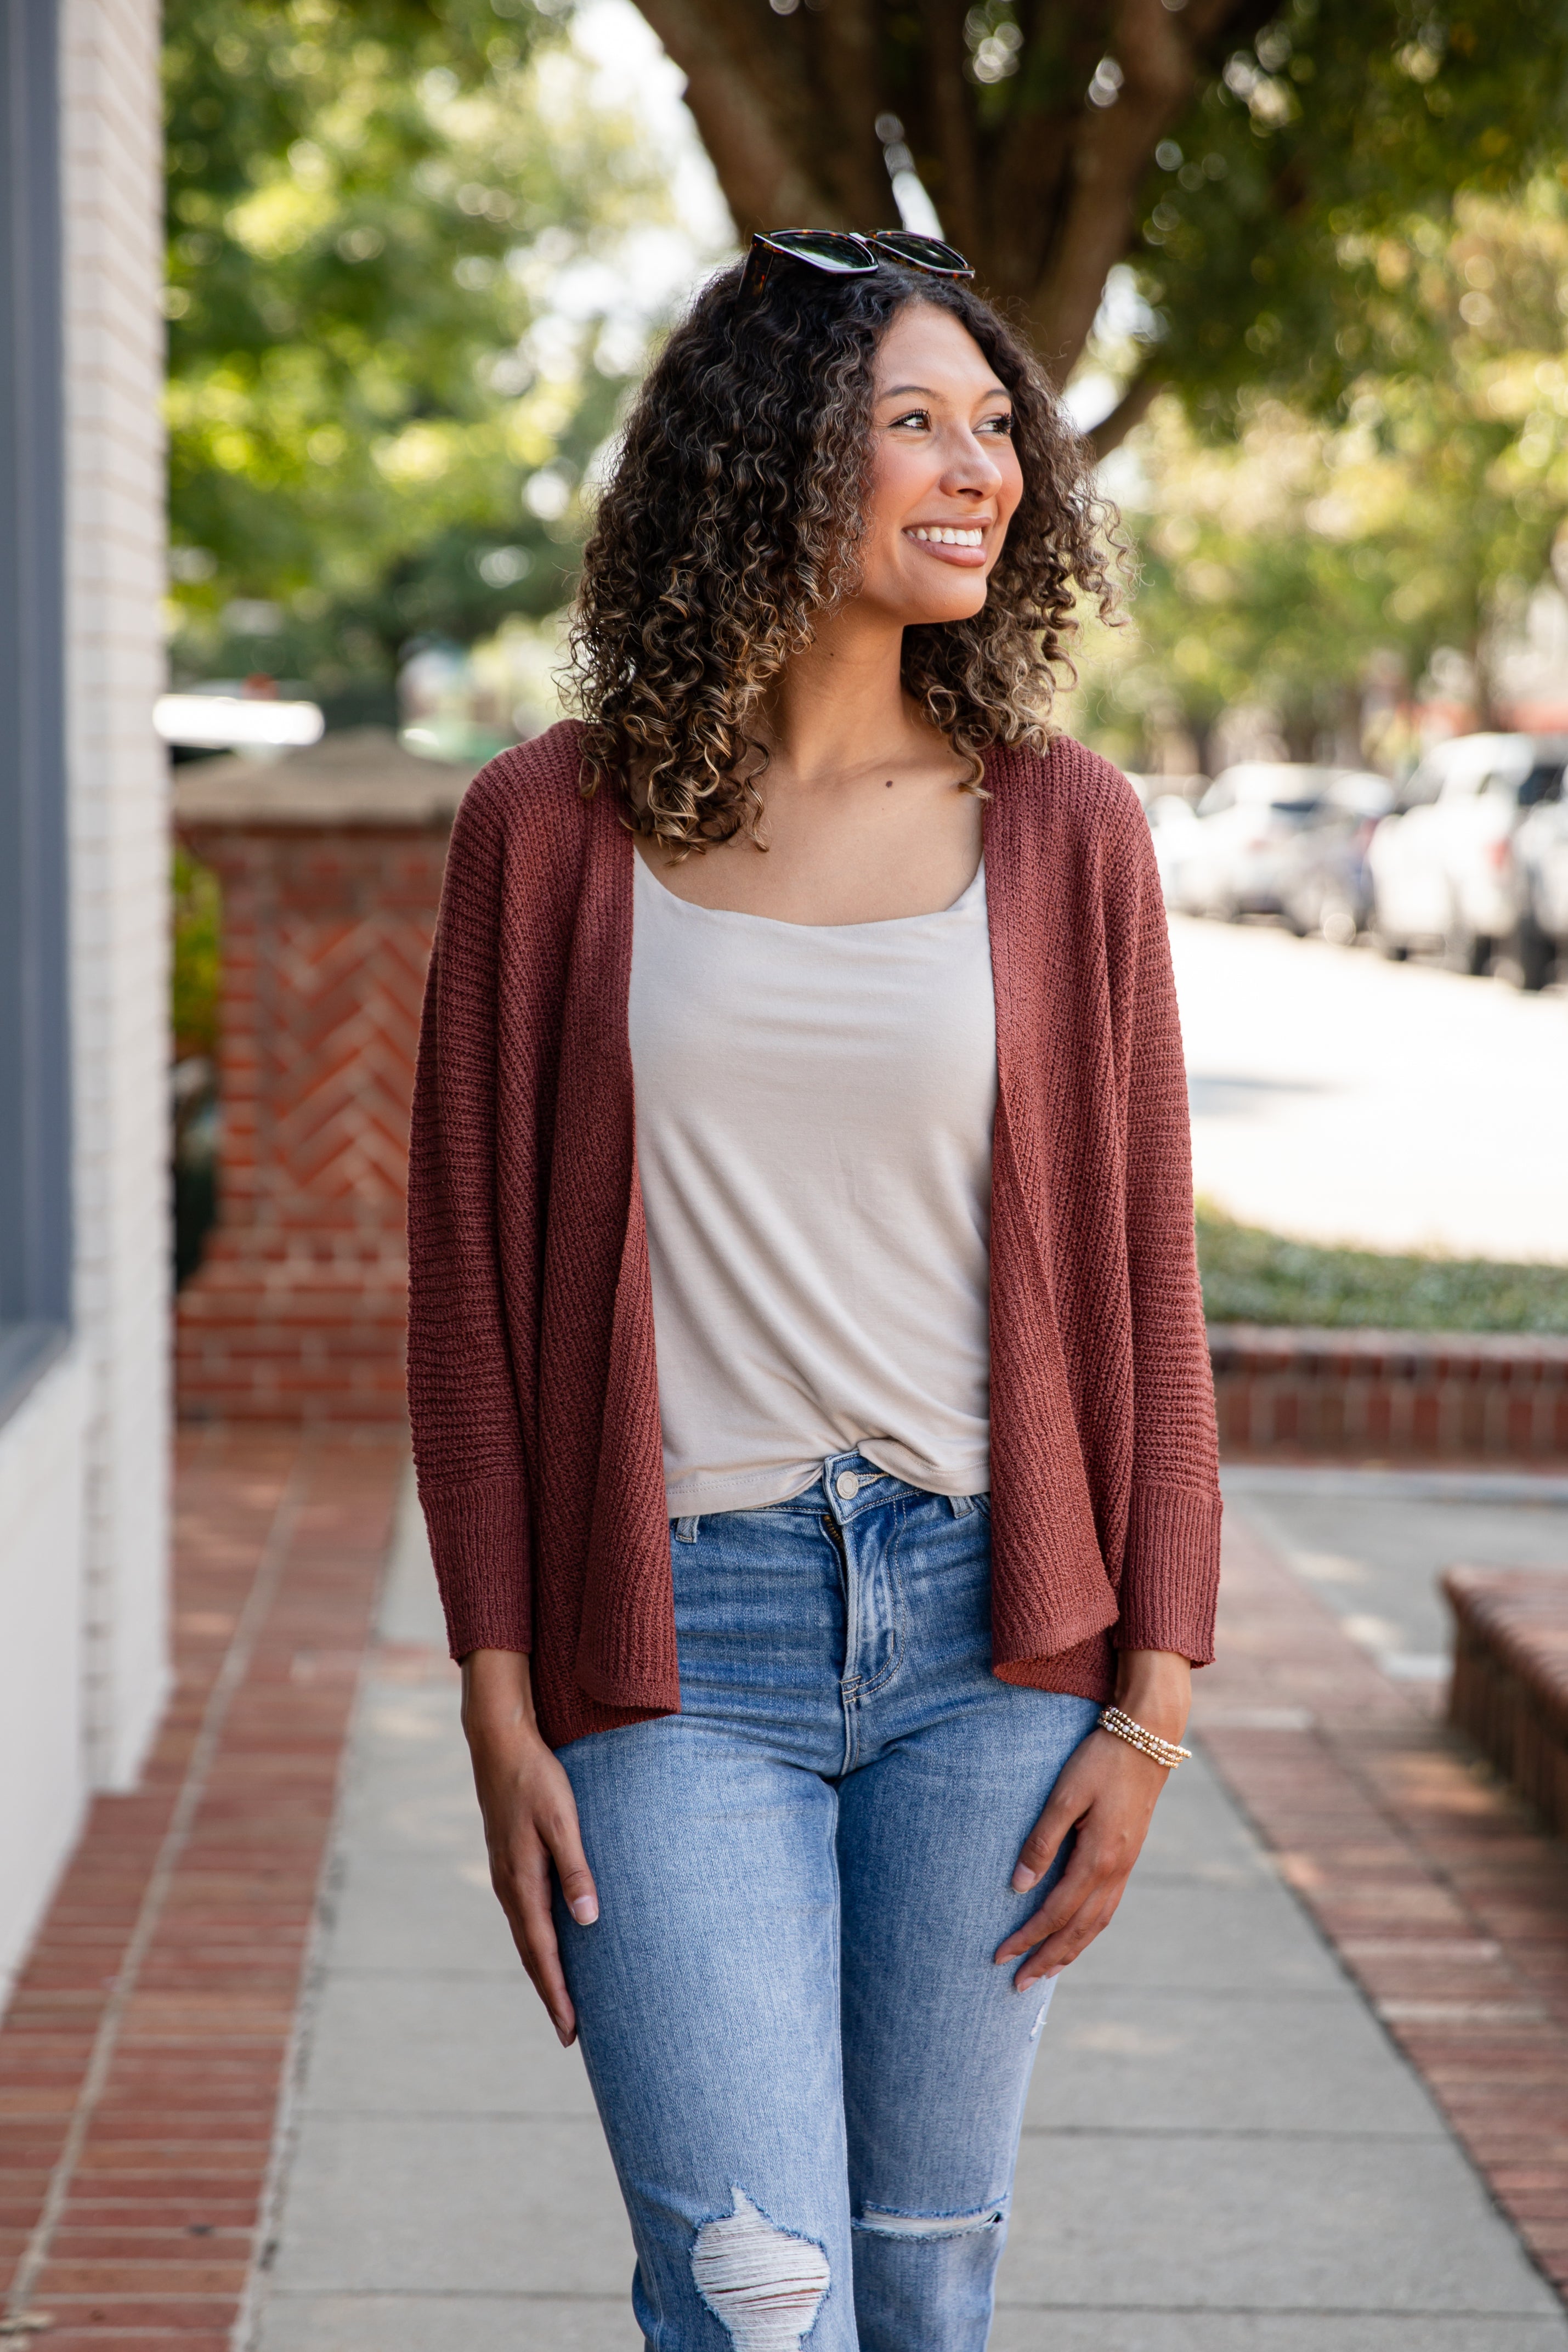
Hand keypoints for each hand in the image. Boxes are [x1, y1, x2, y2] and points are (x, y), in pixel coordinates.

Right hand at [460, 1647, 598, 2045]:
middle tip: (569, 2034)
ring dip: (544, 1971)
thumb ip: (576, 1869)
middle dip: (551, 1994)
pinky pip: (523, 1916)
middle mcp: (509, 1887)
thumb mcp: (563, 1820)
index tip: (571, 2030)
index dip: (558, 1993)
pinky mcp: (509, 1864)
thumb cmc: (537, 1779)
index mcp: (522, 1882)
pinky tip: (550, 1947)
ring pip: (526, 1937)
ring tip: (563, 2001)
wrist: (500, 1744)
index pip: (543, 1952)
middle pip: (531, 1954)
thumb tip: (588, 1919)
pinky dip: (537, 1943)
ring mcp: (506, 1876)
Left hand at [995, 1650, 1190, 1990]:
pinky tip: (1075, 1935)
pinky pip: (1107, 1909)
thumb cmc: (1100, 1761)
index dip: (1027, 1938)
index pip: (1055, 1913)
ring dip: (1069, 1952)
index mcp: (1098, 1858)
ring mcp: (1125, 1866)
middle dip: (1047, 1959)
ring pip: (1096, 1925)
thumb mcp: (1066, 1794)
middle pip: (1078, 1931)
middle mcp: (1115, 1871)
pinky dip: (1088, 1931)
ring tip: (1044, 1972)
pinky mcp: (1128, 1858)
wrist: (1148, 1739)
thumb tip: (1017, 1887)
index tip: (999, 1956)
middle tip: (1017, 1986)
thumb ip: (1042, 1840)